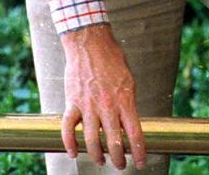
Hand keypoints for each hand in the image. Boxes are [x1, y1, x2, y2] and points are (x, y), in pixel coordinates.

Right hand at [60, 24, 145, 169]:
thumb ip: (128, 104)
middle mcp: (107, 106)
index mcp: (125, 100)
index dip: (138, 152)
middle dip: (118, 159)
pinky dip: (69, 143)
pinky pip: (67, 128)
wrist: (91, 45)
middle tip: (121, 166)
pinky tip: (73, 152)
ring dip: (96, 155)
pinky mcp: (72, 103)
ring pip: (91, 140)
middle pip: (113, 142)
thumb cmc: (113, 62)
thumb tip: (128, 125)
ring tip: (100, 162)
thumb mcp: (129, 82)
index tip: (141, 163)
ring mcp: (88, 106)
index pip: (135, 133)